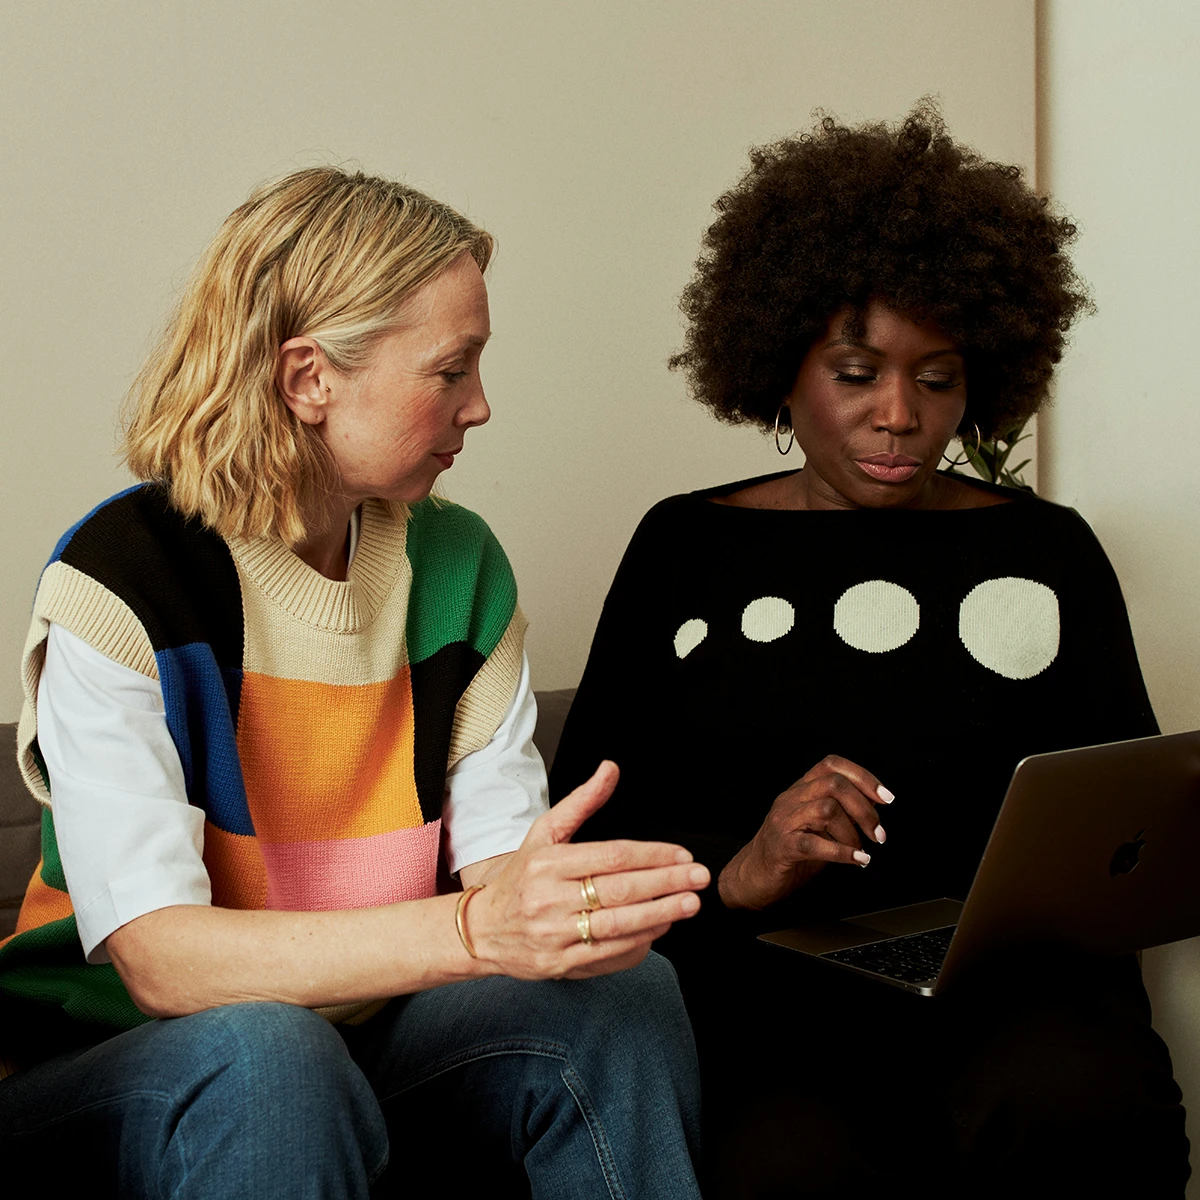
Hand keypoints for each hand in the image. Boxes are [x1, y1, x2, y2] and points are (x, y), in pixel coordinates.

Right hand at [465, 761, 709, 978]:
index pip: (612, 856)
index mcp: (548, 862)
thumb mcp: (544, 832)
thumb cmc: (521, 876)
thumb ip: (582, 802)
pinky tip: (660, 928)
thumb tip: (611, 768)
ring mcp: (555, 934)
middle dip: (665, 883)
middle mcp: (550, 898)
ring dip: (660, 914)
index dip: (652, 855)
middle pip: (619, 890)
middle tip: (699, 878)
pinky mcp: (560, 964)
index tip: (682, 856)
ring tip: (689, 904)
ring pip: (618, 925)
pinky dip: (638, 942)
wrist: (482, 930)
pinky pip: (608, 955)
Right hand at [718, 755, 892, 910]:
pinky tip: (857, 860)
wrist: (752, 876)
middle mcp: (791, 799)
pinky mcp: (782, 846)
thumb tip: (874, 809)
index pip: (831, 765)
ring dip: (853, 833)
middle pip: (834, 784)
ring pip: (826, 809)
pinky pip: (814, 844)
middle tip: (878, 834)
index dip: (863, 777)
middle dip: (864, 809)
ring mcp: (784, 821)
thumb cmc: (789, 852)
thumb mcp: (818, 826)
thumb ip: (841, 814)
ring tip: (861, 850)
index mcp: (800, 790)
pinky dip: (842, 852)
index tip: (885, 798)